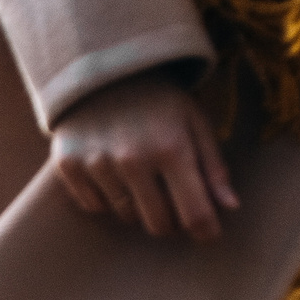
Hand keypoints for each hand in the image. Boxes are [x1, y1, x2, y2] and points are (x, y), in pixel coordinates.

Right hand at [48, 69, 237, 240]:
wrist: (100, 66)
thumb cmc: (157, 97)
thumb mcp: (194, 120)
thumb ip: (213, 166)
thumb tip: (230, 207)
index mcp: (171, 147)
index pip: (194, 213)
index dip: (205, 230)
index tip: (208, 233)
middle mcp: (132, 159)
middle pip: (158, 224)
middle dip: (170, 220)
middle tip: (171, 201)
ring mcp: (97, 163)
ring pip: (125, 216)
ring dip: (137, 206)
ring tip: (139, 176)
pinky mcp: (68, 164)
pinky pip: (94, 206)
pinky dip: (106, 197)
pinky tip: (111, 171)